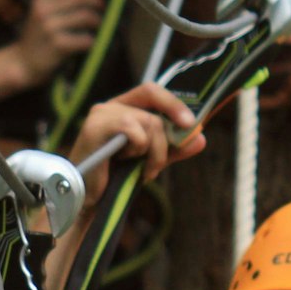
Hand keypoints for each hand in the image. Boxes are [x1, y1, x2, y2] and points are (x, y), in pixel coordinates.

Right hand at [16, 0, 104, 82]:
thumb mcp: (38, 10)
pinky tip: (89, 43)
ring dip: (96, 21)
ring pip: (86, 16)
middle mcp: (44, 10)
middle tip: (101, 9)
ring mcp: (50, 28)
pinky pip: (85, 39)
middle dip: (96, 2)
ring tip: (97, 26)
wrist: (23, 63)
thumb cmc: (36, 36)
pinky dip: (91, 40)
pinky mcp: (58, 45)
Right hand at [69, 82, 204, 203]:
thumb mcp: (151, 160)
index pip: (152, 91)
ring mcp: (102, 114)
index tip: (190, 123)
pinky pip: (132, 129)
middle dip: (167, 136)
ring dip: (154, 151)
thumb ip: (174, 149)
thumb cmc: (115, 177)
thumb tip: (201, 139)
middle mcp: (111, 106)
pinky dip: (138, 148)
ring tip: (144, 170)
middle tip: (162, 162)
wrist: (89, 198)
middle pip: (153, 105)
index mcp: (124, 108)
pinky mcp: (94, 126)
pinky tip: (126, 164)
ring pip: (148, 121)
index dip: (173, 103)